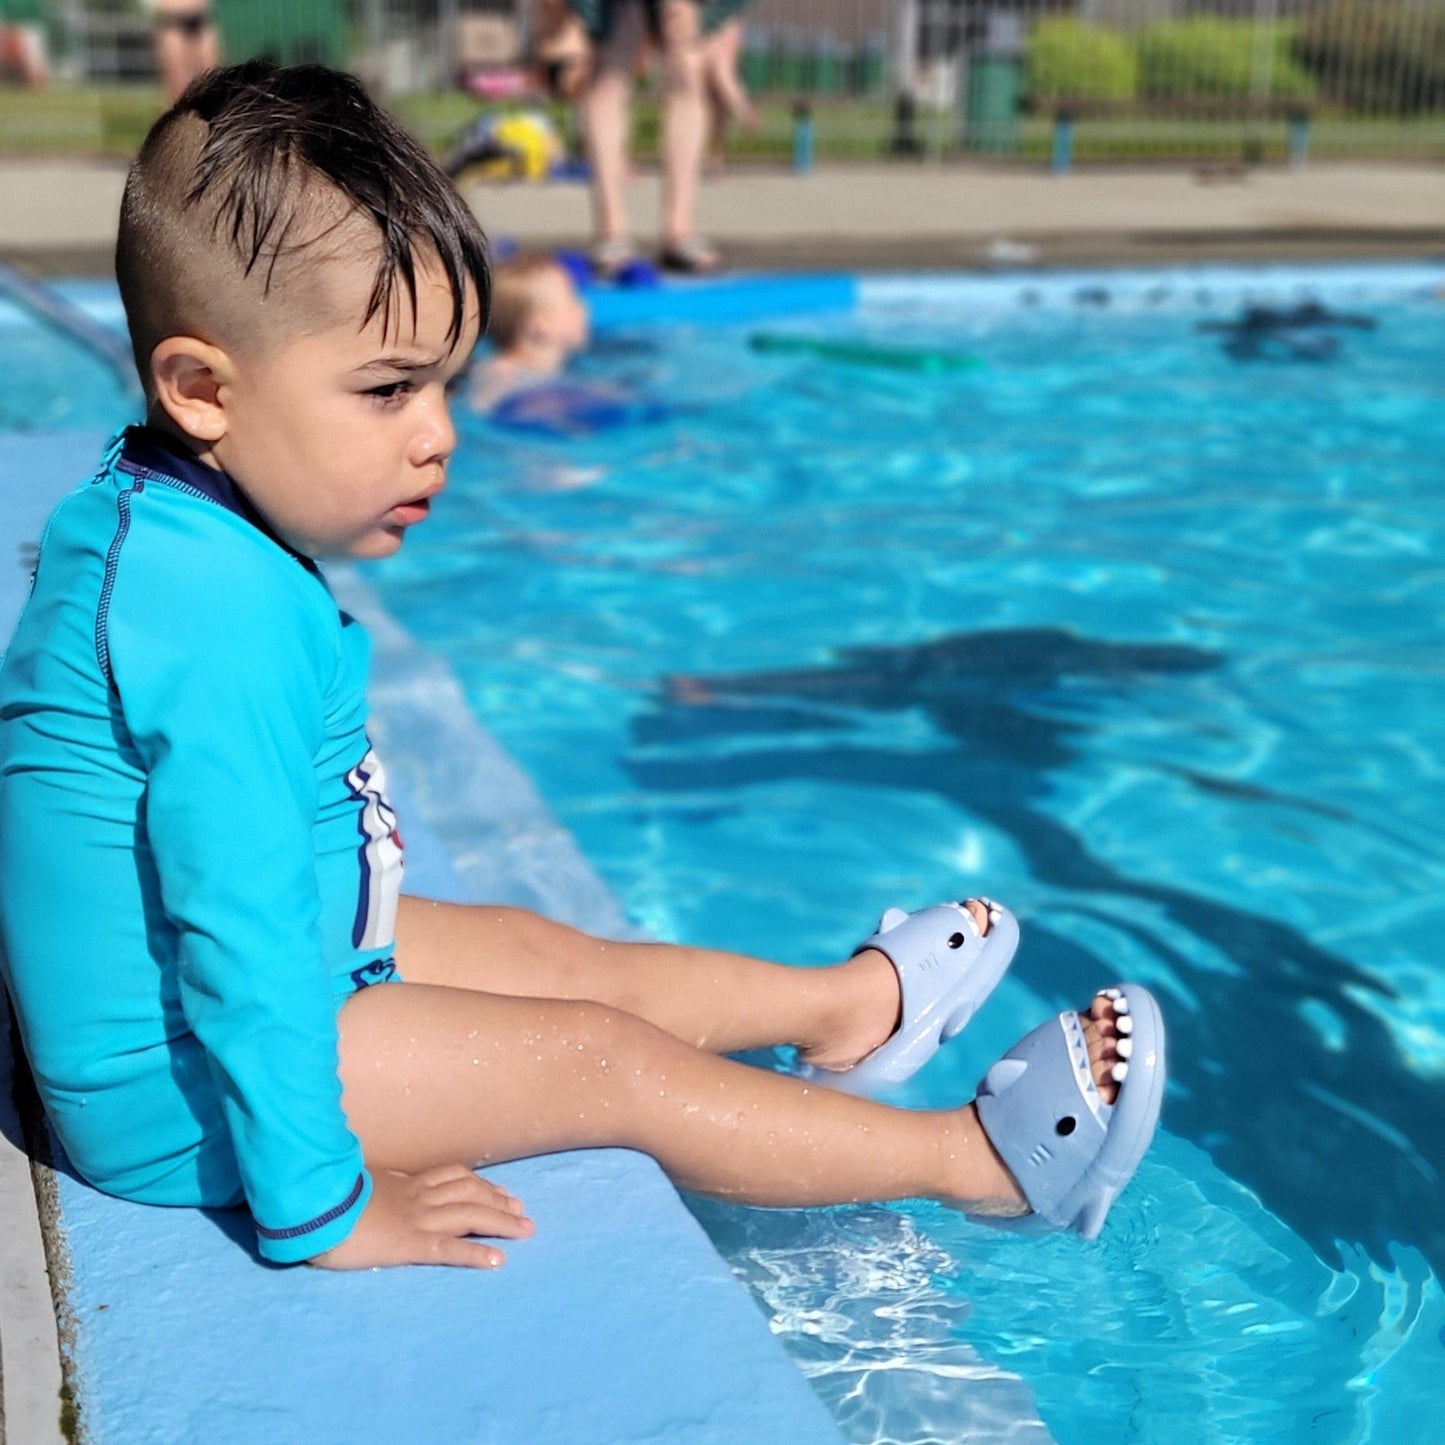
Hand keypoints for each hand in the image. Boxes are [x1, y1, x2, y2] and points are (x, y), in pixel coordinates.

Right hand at [310, 1164, 534, 1269]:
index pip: (453, 1177)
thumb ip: (378, 1186)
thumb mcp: (360, 1184)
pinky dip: (476, 1254)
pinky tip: (498, 1261)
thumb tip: (382, 1186)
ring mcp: (416, 1219)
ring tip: (524, 1230)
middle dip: (499, 1201)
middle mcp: (418, 1198)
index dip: (480, 1183)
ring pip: (469, 1214)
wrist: (312, 1207)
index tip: (500, 1191)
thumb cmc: (327, 1198)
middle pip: (470, 1192)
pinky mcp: (409, 1244)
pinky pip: (449, 1249)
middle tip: (522, 1211)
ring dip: (500, 1221)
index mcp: (406, 1184)